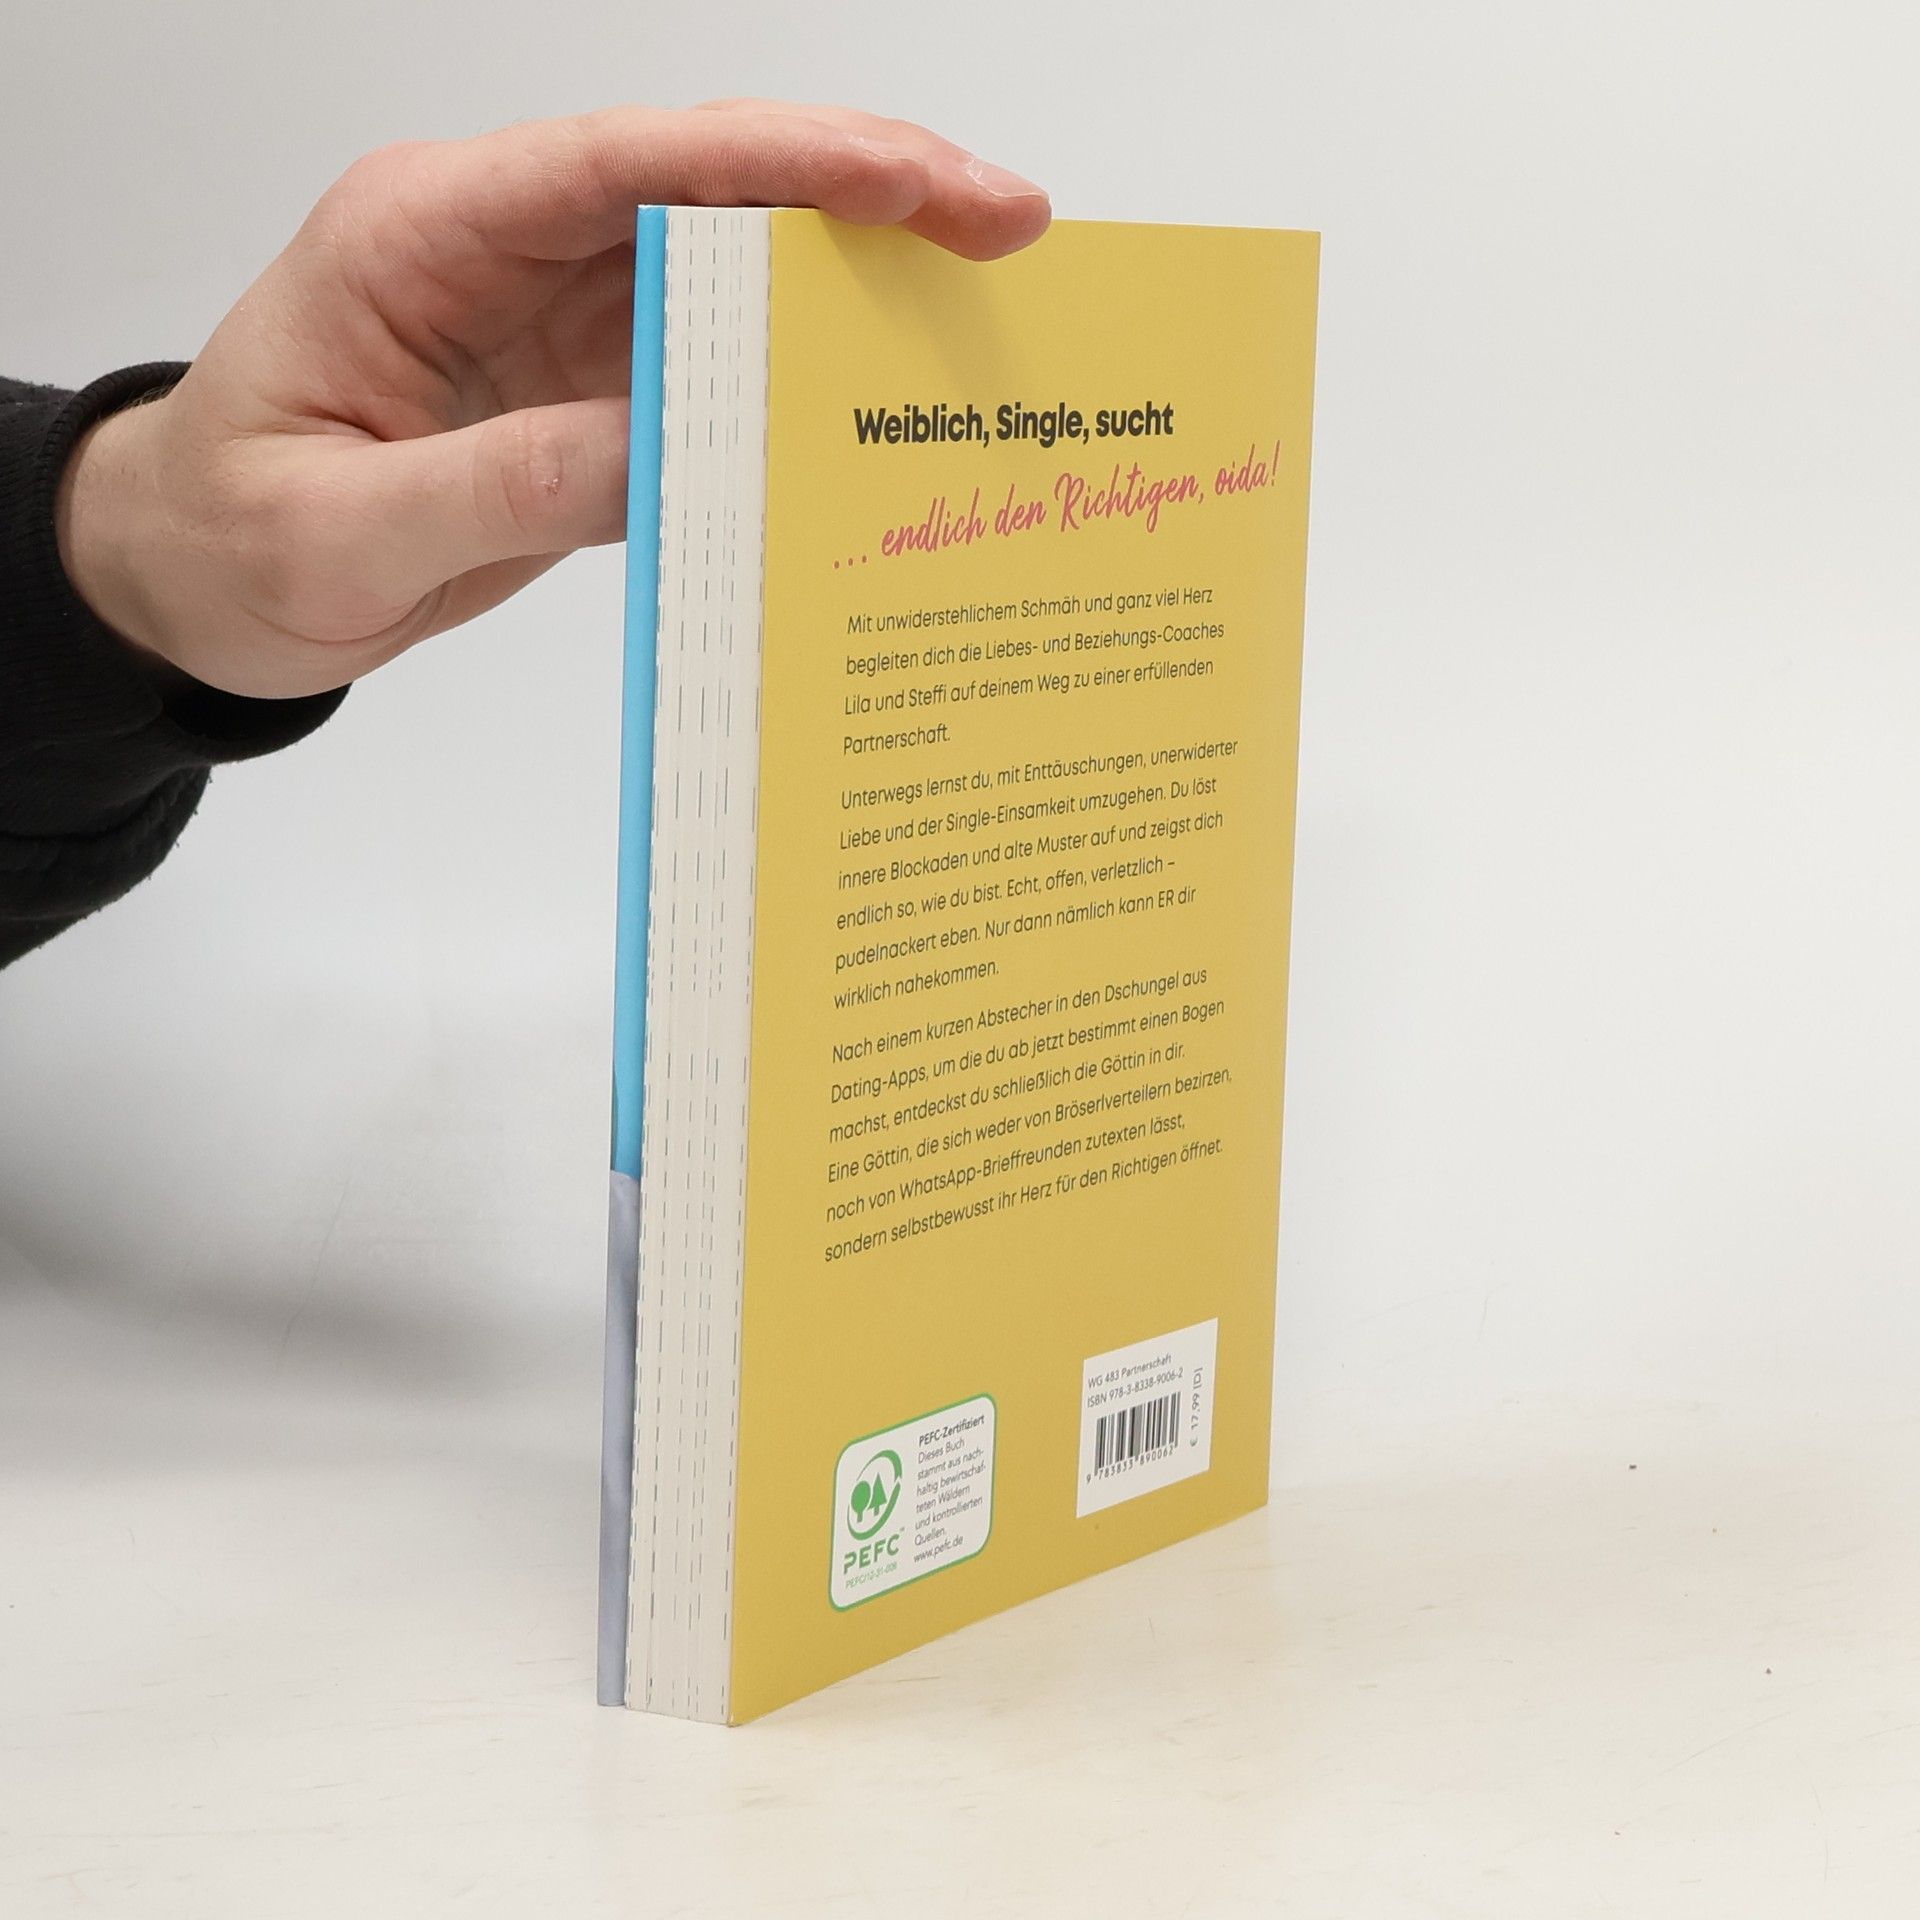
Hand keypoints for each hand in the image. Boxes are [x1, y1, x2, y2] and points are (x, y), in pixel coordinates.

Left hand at [56, 103, 1049, 700]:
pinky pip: (713, 374)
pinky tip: (884, 407)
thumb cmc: (230, 536)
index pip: (626, 163)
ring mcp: (556, 318)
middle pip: (709, 189)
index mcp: (427, 234)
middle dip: (864, 194)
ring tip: (984, 309)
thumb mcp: (342, 529)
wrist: (195, 579)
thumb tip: (668, 456)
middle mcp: (507, 250)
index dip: (778, 159)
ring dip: (853, 287)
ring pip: (731, 273)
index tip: (910, 180)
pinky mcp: (585, 392)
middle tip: (1006, 225)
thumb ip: (496, 486)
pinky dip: (801, 387)